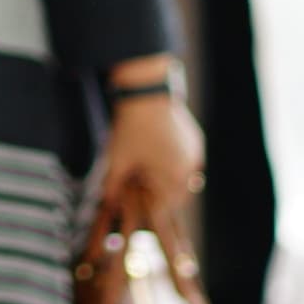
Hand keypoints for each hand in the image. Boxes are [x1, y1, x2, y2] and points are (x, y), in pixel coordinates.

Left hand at [95, 72, 201, 234]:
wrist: (146, 94)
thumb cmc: (131, 129)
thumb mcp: (118, 160)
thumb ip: (113, 186)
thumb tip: (107, 203)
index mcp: (173, 178)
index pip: (166, 207)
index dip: (151, 209)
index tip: (140, 207)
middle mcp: (190, 169)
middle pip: (178, 195)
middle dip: (163, 197)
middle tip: (145, 192)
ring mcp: (195, 154)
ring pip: (187, 180)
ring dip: (171, 182)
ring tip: (152, 175)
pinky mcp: (197, 141)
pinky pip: (190, 163)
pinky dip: (177, 166)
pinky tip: (161, 159)